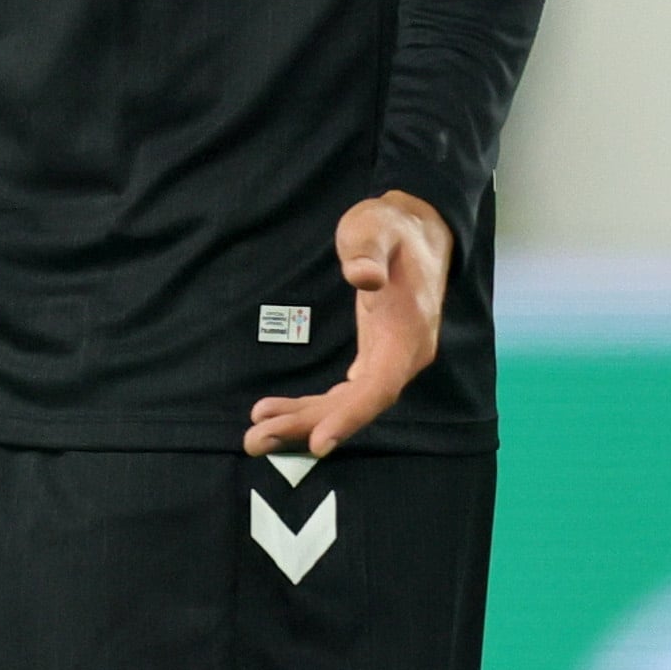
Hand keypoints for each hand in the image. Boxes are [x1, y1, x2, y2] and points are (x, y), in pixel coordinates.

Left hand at [245, 191, 452, 458]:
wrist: (416, 230)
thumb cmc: (391, 228)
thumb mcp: (376, 227)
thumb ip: (368, 251)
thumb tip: (362, 276)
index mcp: (408, 332)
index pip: (381, 386)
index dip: (350, 416)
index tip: (319, 442)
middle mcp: (404, 355)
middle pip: (358, 403)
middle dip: (308, 425)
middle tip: (254, 441)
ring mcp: (391, 358)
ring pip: (349, 402)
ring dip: (303, 420)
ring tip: (255, 434)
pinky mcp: (376, 355)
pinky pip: (346, 392)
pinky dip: (313, 406)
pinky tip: (277, 413)